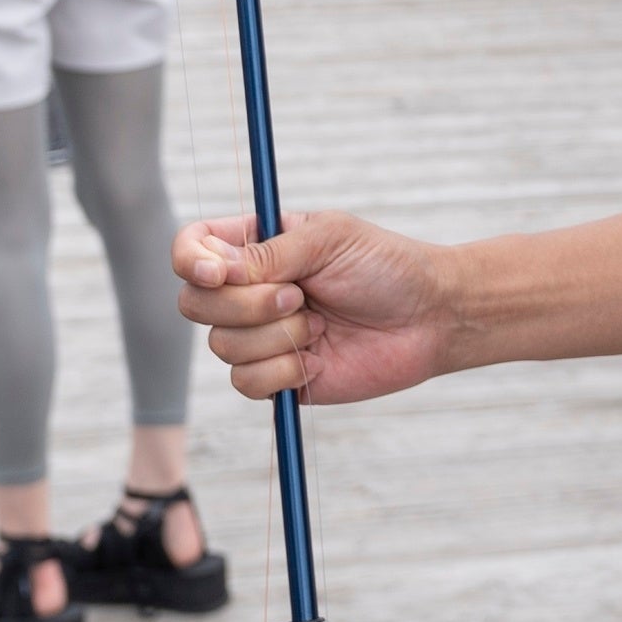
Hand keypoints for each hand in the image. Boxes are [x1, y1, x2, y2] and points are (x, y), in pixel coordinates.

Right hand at [174, 209, 455, 404]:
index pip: (192, 248)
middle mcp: (249, 291)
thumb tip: (216, 271)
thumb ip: (270, 252)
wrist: (430, 318)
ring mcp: (259, 336)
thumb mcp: (330, 239)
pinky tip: (319, 357)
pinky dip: (282, 370)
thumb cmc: (386, 266)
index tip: (220, 273)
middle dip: (245, 304)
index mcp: (257, 245)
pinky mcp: (275, 377)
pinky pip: (245, 382)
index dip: (190, 261)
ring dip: (276, 336)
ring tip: (321, 324)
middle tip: (300, 295)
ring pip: (221, 345)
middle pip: (194, 302)